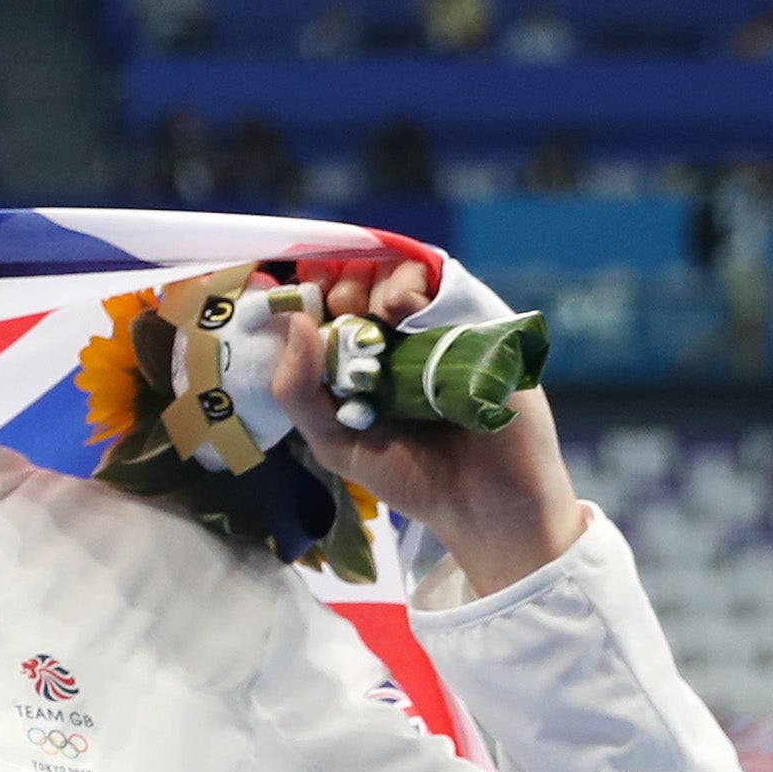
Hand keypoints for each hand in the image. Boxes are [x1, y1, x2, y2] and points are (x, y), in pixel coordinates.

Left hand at [268, 255, 582, 596]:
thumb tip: (291, 322)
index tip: (300, 294)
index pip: (327, 304)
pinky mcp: (475, 322)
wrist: (482, 501)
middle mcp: (398, 336)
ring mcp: (437, 325)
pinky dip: (410, 284)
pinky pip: (440, 280)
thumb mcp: (334, 441)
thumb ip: (298, 391)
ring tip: (370, 313)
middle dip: (339, 280)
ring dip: (373, 279)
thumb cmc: (409, 474)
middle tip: (335, 304)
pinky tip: (398, 309)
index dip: (310, 290)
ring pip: (398, 270)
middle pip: (360, 276)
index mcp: (360, 359)